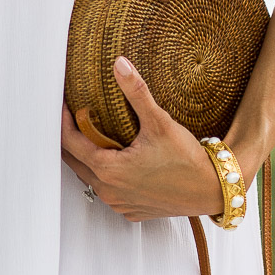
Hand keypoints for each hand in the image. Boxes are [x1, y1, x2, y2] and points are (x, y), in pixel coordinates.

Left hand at [60, 56, 228, 222]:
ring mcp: (119, 204)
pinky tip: (116, 159)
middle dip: (70, 139)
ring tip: (91, 135)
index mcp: (109, 169)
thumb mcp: (159, 122)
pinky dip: (105, 175)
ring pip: (90, 178)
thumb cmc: (187, 159)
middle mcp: (109, 191)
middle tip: (71, 117)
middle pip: (75, 162)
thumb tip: (120, 64)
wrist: (212, 188)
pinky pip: (109, 191)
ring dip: (87, 157)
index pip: (70, 143)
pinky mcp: (131, 210)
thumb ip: (136, 92)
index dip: (62, 122)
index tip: (62, 105)